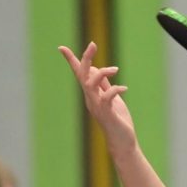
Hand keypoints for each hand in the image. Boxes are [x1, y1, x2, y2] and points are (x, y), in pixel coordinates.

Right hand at [59, 42, 136, 158]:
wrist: (123, 142)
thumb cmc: (118, 121)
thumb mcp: (113, 99)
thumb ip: (106, 86)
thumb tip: (99, 70)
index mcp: (92, 94)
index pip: (80, 74)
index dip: (72, 61)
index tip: (61, 47)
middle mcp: (91, 99)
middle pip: (83, 75)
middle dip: (86, 59)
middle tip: (93, 44)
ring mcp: (97, 107)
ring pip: (90, 85)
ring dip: (102, 73)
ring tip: (116, 69)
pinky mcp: (107, 114)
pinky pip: (106, 98)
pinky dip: (115, 90)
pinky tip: (124, 89)